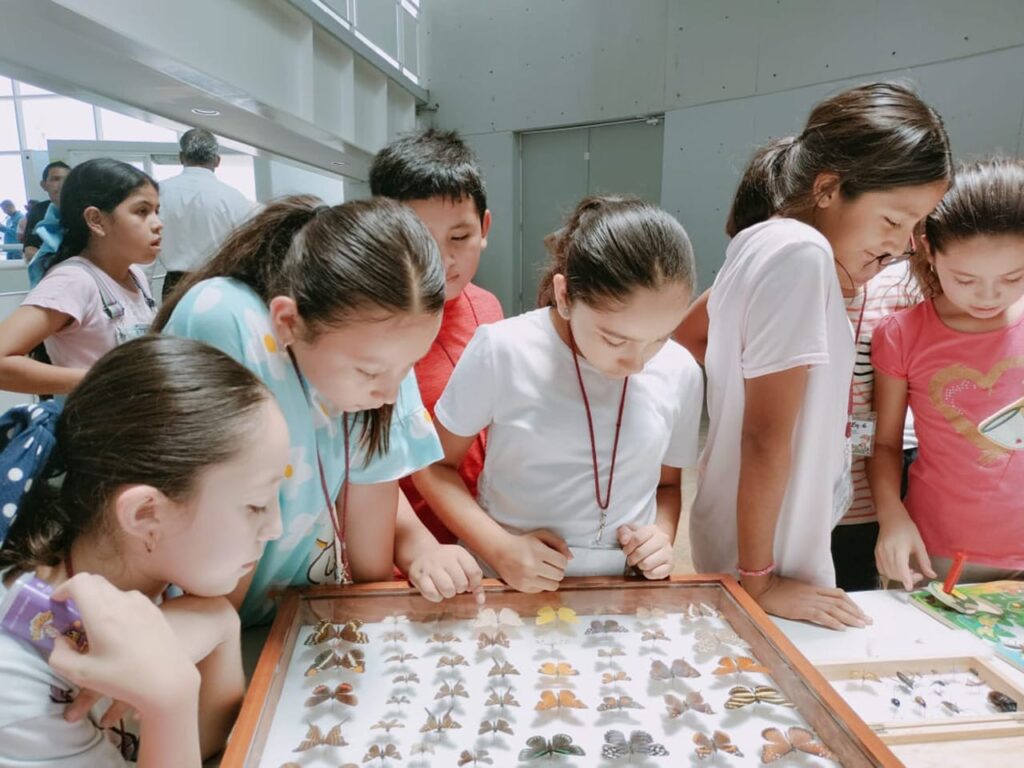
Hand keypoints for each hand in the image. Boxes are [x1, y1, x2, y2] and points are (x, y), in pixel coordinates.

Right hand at [47, 574, 199, 719]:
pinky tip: (119, 632)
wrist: (169, 680)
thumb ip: (59, 655)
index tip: (57, 602)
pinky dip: (116, 608)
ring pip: (113, 592)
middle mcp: (123, 601)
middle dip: (79, 593)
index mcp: (102, 612)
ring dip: (98, 602)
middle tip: (72, 615)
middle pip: (95, 582)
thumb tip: (60, 640)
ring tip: (96, 628)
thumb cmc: (124, 679)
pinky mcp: (154, 610)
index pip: (80, 581)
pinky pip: (129, 601)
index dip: (63, 588)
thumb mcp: (82, 674)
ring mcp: (142, 603)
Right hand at [407, 544, 484, 603]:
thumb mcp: (462, 563)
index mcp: (458, 553)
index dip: (475, 585)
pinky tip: (435, 590)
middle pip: (462, 583)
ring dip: (448, 594)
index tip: (470, 587)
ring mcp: (431, 567)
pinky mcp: (419, 577)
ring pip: (448, 590)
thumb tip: (480, 600)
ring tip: (445, 588)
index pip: (474, 572)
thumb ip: (474, 580)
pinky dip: (436, 597)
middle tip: (454, 584)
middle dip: (460, 589)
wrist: (421, 553)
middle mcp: (445, 557)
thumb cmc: (446, 562)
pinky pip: (433, 594)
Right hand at [492, 529, 570, 592]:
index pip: (563, 562)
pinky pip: (541, 590)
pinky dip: (541, 584)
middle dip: (557, 570)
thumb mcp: (541, 535)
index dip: (561, 560)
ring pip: (553, 585)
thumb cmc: (523, 542)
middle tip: (550, 565)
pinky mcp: (522, 588)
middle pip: (559, 575)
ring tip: (544, 572)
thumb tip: (571, 557)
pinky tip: (535, 576)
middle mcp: (532, 566)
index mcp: (538, 551)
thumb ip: (559, 543)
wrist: (500, 551)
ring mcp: (526, 579)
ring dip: (551, 579)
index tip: (556, 558)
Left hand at [617, 524, 672, 579]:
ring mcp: (668, 552)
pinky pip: (655, 573)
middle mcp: (663, 539)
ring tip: (640, 563)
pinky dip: (647, 574)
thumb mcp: (629, 533)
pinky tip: (647, 569)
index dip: (628, 547)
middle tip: (632, 559)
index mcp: (653, 529)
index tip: (626, 551)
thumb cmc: (640, 541)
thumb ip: (623, 533)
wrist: (655, 548)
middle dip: (632, 558)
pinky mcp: (670, 565)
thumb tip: (624, 540)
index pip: (637, 538)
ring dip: (640, 565)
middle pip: (641, 552)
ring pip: (647, 563)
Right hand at [743, 574, 871, 630]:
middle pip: (840, 602)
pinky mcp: (801, 609)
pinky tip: (842, 628)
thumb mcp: (795, 589)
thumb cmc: (775, 589)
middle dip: (856, 612)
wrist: (762, 588)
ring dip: (850, 618)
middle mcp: (813, 593)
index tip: (860, 611)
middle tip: (868, 621)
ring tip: (861, 625)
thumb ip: (807, 594)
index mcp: (812, 588)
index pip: (838, 594)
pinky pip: (821, 616)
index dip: (851, 603)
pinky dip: (833, 622)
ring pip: (835, 609)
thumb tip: (818, 603)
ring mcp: (808, 601)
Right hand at [876, 506, 935, 590]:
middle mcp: (887, 552)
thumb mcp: (919, 544)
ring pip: (887, 573)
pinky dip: (890, 573)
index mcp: (899, 549)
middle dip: (906, 578)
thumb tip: (932, 575)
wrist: (892, 519)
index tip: (910, 587)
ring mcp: (880, 553)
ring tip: (908, 570)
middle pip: (894, 573)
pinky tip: (899, 569)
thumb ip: (924, 561)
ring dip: (898, 576)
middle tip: (917, 574)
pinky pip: (881, 569)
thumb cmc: (907, 529)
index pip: (901, 569)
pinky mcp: (876, 554)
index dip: (906, 580)